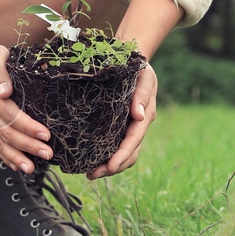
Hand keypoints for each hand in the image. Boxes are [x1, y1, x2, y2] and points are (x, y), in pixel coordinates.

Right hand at [0, 43, 51, 173]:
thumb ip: (0, 74)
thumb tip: (5, 92)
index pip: (12, 115)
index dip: (29, 127)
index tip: (45, 134)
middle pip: (8, 134)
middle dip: (28, 146)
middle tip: (47, 153)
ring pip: (1, 144)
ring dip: (17, 158)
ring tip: (32, 169)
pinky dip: (7, 158)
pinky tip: (19, 167)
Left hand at [87, 61, 156, 179]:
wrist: (132, 60)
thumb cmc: (138, 67)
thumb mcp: (144, 76)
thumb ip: (142, 94)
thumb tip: (140, 115)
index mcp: (144, 115)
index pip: (133, 140)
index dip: (122, 155)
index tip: (109, 166)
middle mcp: (137, 125)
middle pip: (129, 154)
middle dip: (113, 167)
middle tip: (92, 175)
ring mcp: (128, 128)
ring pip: (123, 155)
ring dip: (108, 167)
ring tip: (90, 174)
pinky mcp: (118, 126)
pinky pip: (113, 146)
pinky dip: (104, 157)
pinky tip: (89, 161)